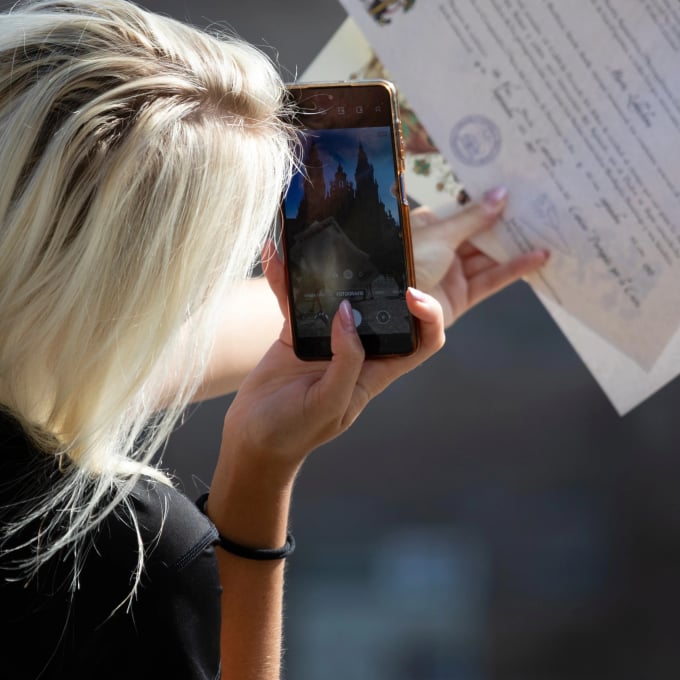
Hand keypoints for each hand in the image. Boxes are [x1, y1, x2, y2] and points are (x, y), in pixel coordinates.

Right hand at [222, 242, 447, 471]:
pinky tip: (273, 254)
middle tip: (369, 245)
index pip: (422, 340)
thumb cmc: (294, 433)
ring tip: (314, 239)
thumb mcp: (327, 404)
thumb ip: (345, 361)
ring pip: (336, 293)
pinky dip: (286, 277)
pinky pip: (296, 297)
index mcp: (377, 371)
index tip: (411, 293)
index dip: (428, 315)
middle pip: (382, 305)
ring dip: (326, 267)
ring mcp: (328, 336)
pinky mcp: (298, 330)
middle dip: (379, 273)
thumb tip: (346, 313)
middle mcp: (358, 350)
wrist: (252, 440)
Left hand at [411, 187, 549, 327]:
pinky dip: (514, 270)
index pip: (464, 213)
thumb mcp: (441, 233)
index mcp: (429, 229)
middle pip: (479, 236)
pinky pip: (490, 281)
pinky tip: (537, 258)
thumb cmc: (406, 261)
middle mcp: (440, 251)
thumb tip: (500, 193)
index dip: (488, 204)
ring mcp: (451, 275)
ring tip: (546, 231)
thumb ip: (475, 217)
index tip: (515, 191)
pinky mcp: (460, 299)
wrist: (387, 308)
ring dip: (515, 247)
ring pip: (488, 259)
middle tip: (538, 210)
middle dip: (506, 226)